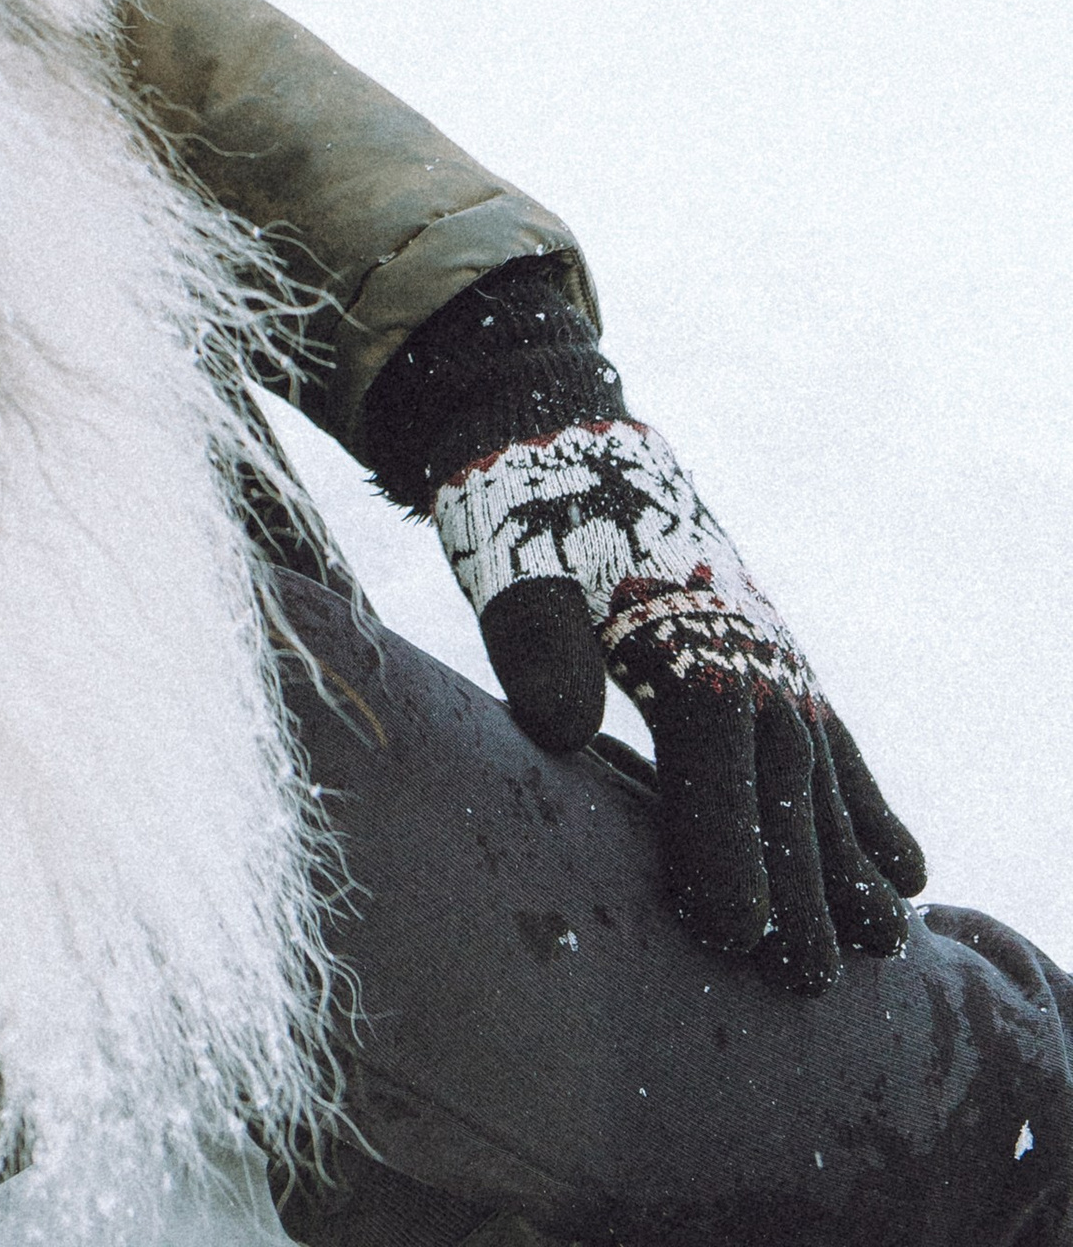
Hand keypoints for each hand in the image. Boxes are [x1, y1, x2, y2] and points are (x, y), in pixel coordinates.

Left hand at [433, 413, 927, 990]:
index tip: (734, 938)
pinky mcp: (773, 655)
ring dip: (849, 861)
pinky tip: (903, 870)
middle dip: (800, 889)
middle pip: (784, 786)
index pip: (717, 762)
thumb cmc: (529, 516)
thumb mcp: (516, 573)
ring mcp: (769, 654)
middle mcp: (745, 652)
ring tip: (883, 944)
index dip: (729, 851)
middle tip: (811, 987)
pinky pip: (834, 741)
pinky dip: (867, 804)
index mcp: (682, 638)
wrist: (562, 432)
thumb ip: (538, 649)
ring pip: (822, 773)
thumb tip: (556, 733)